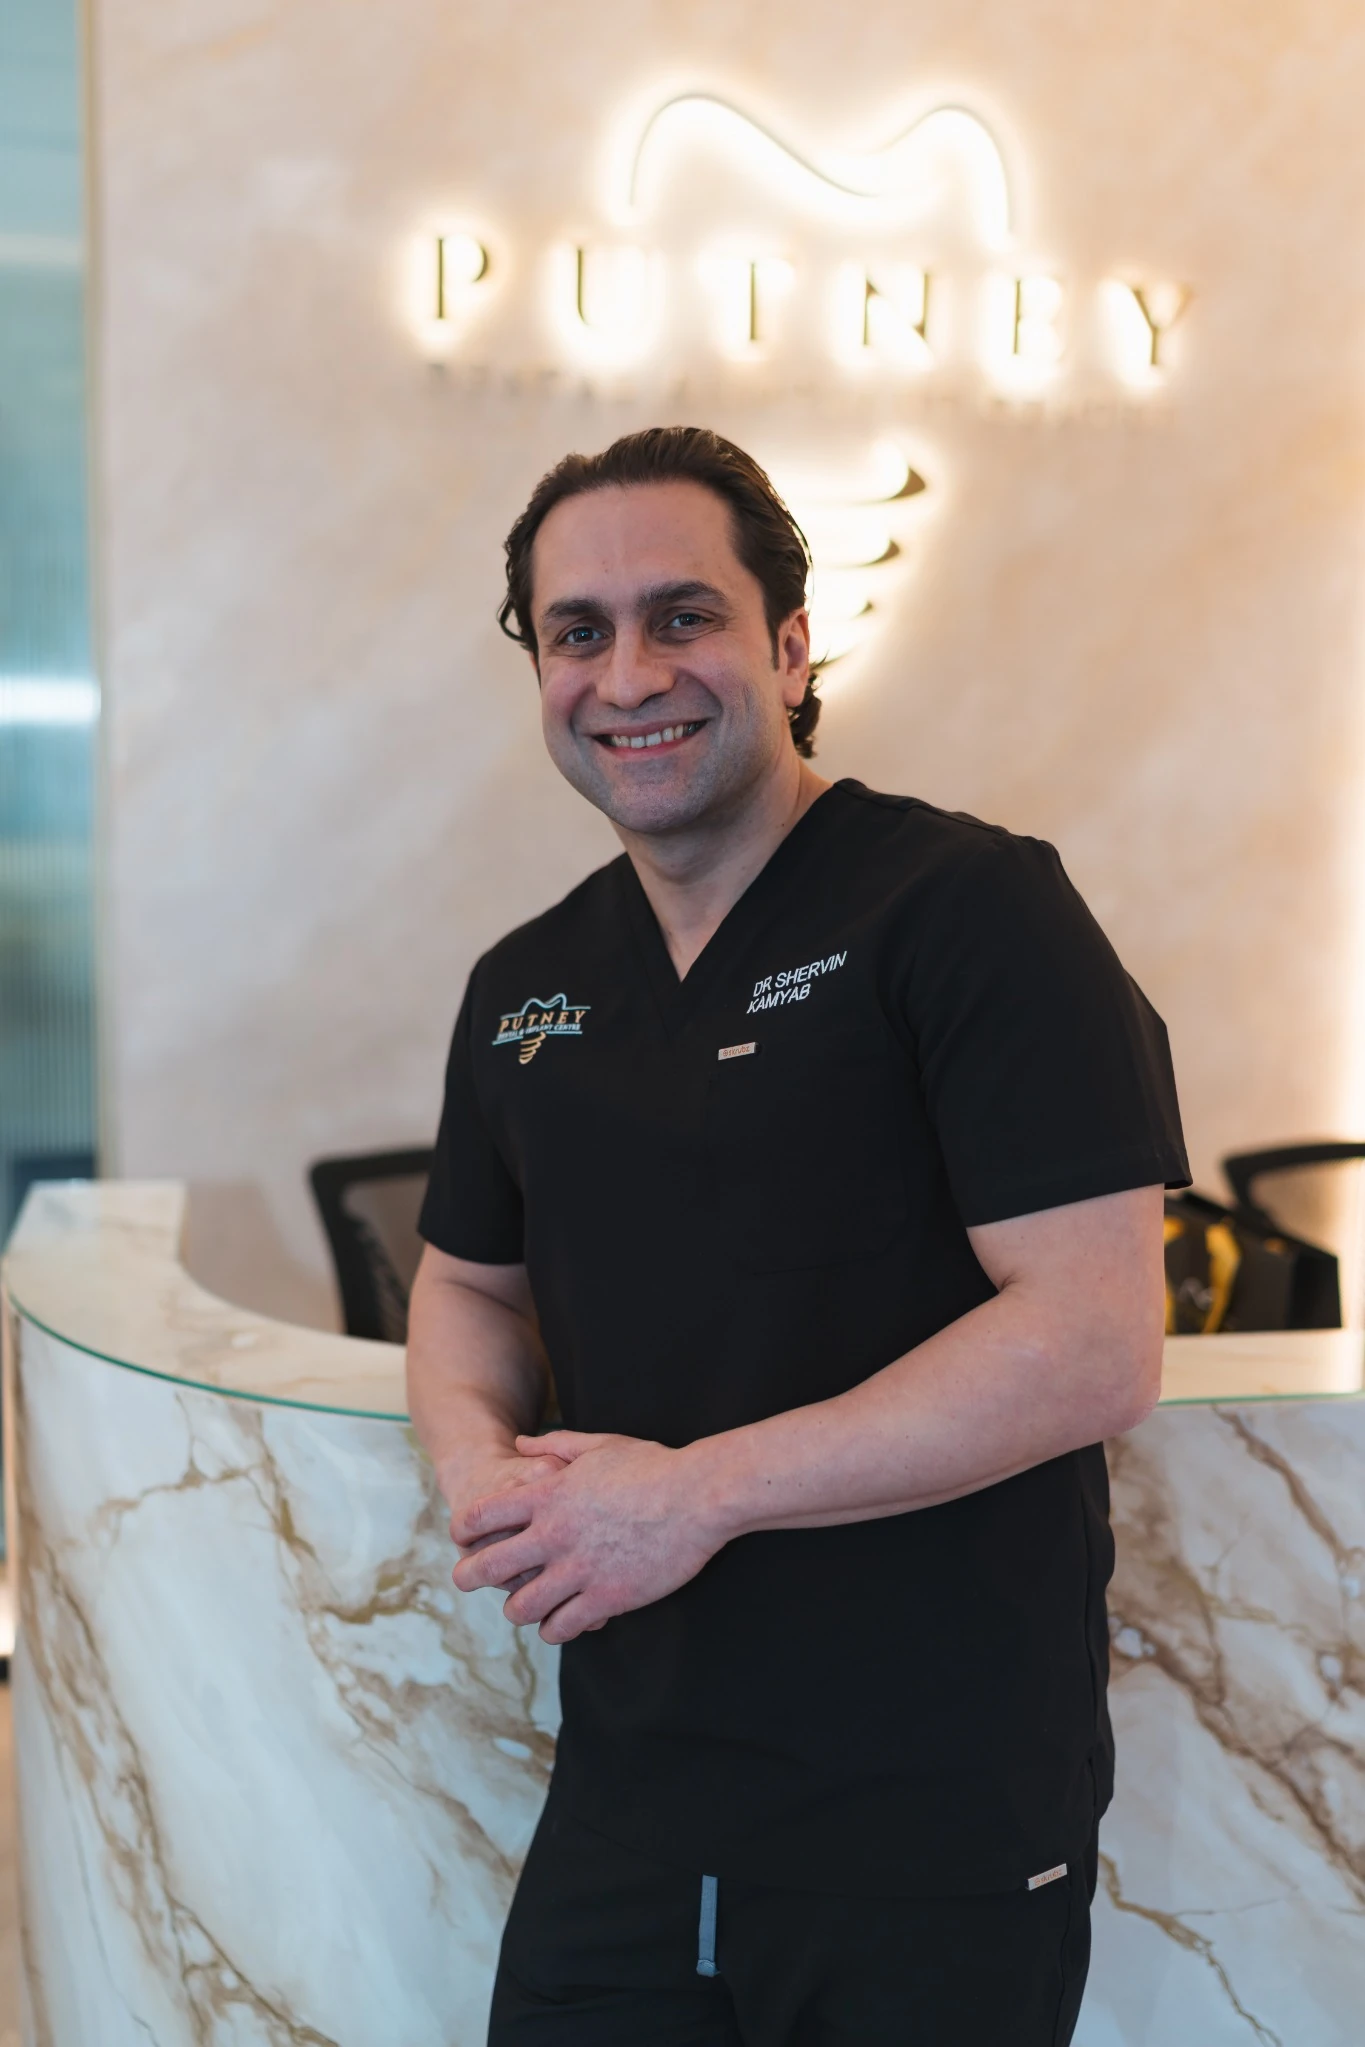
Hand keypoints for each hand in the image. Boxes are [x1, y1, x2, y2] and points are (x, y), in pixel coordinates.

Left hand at [450, 1430, 722, 1643]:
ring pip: (520, 1608)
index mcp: (548, 1496)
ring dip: (517, 1608)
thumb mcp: (599, 1445)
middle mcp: (554, 1535)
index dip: (463, 1529)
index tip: (464, 1537)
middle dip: (470, 1576)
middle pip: (487, 1568)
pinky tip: (561, 1621)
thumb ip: (555, 1445)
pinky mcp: (606, 1598)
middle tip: (469, 1580)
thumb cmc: (652, 1466)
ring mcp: (579, 1570)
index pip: (480, 1516)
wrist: (699, 1496)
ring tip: (526, 1605)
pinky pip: (560, 1627)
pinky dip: (554, 1628)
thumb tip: (521, 1444)